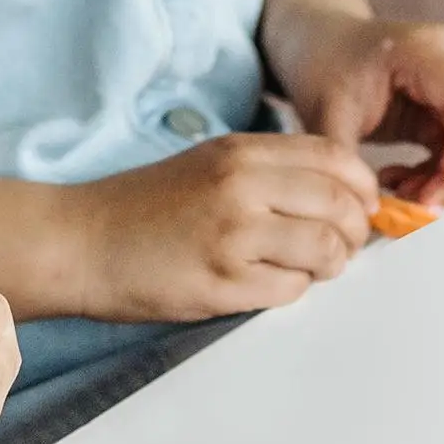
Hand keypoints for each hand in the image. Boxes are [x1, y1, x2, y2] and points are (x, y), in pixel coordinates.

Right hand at [77, 132, 378, 321]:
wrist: (79, 241)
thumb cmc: (147, 208)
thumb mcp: (211, 165)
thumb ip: (273, 173)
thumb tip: (344, 196)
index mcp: (241, 153)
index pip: (337, 159)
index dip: (364, 187)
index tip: (365, 207)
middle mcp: (240, 187)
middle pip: (341, 206)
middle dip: (354, 233)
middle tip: (341, 247)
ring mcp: (232, 235)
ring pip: (325, 250)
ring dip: (329, 265)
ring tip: (308, 268)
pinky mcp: (222, 282)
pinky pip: (291, 290)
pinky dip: (292, 290)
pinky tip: (268, 284)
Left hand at [281, 13, 443, 208]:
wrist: (325, 47)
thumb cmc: (325, 67)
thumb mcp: (328, 112)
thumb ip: (347, 159)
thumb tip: (368, 211)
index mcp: (427, 50)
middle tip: (420, 205)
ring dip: (443, 179)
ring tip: (401, 192)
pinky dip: (435, 174)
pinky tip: (400, 180)